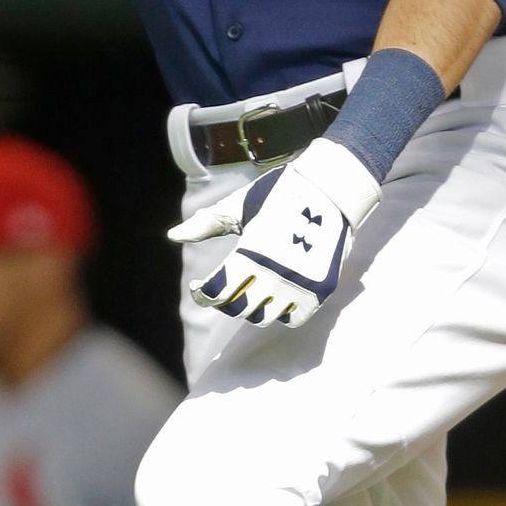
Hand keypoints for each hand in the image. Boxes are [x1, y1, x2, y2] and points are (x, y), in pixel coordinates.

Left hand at [170, 137, 378, 326]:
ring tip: (247, 289)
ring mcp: (300, 285)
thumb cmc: (280, 192)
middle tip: (221, 287)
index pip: (217, 292)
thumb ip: (208, 223)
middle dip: (223, 299)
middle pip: (237, 308)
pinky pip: (293, 319)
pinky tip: (273, 295)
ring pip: (263, 317)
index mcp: (251, 253)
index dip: (202, 292)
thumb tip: (174, 235)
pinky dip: (281, 312)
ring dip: (249, 307)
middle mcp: (275, 275)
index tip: (198, 284)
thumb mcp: (240, 205)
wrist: (332, 187)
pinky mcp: (320, 290)